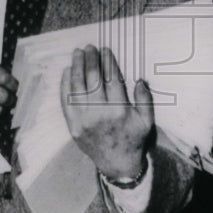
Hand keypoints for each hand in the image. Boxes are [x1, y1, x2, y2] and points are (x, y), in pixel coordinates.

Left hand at [60, 45, 153, 180]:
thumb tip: (139, 80)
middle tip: (89, 47)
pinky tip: (67, 72)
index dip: (107, 62)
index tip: (105, 50)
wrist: (117, 164)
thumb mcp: (147, 120)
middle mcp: (100, 114)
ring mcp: (84, 120)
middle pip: (92, 79)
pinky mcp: (73, 126)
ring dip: (76, 67)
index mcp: (120, 110)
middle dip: (90, 60)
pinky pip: (66, 101)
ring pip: (77, 87)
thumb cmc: (133, 138)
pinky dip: (65, 85)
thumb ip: (145, 99)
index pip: (111, 79)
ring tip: (77, 53)